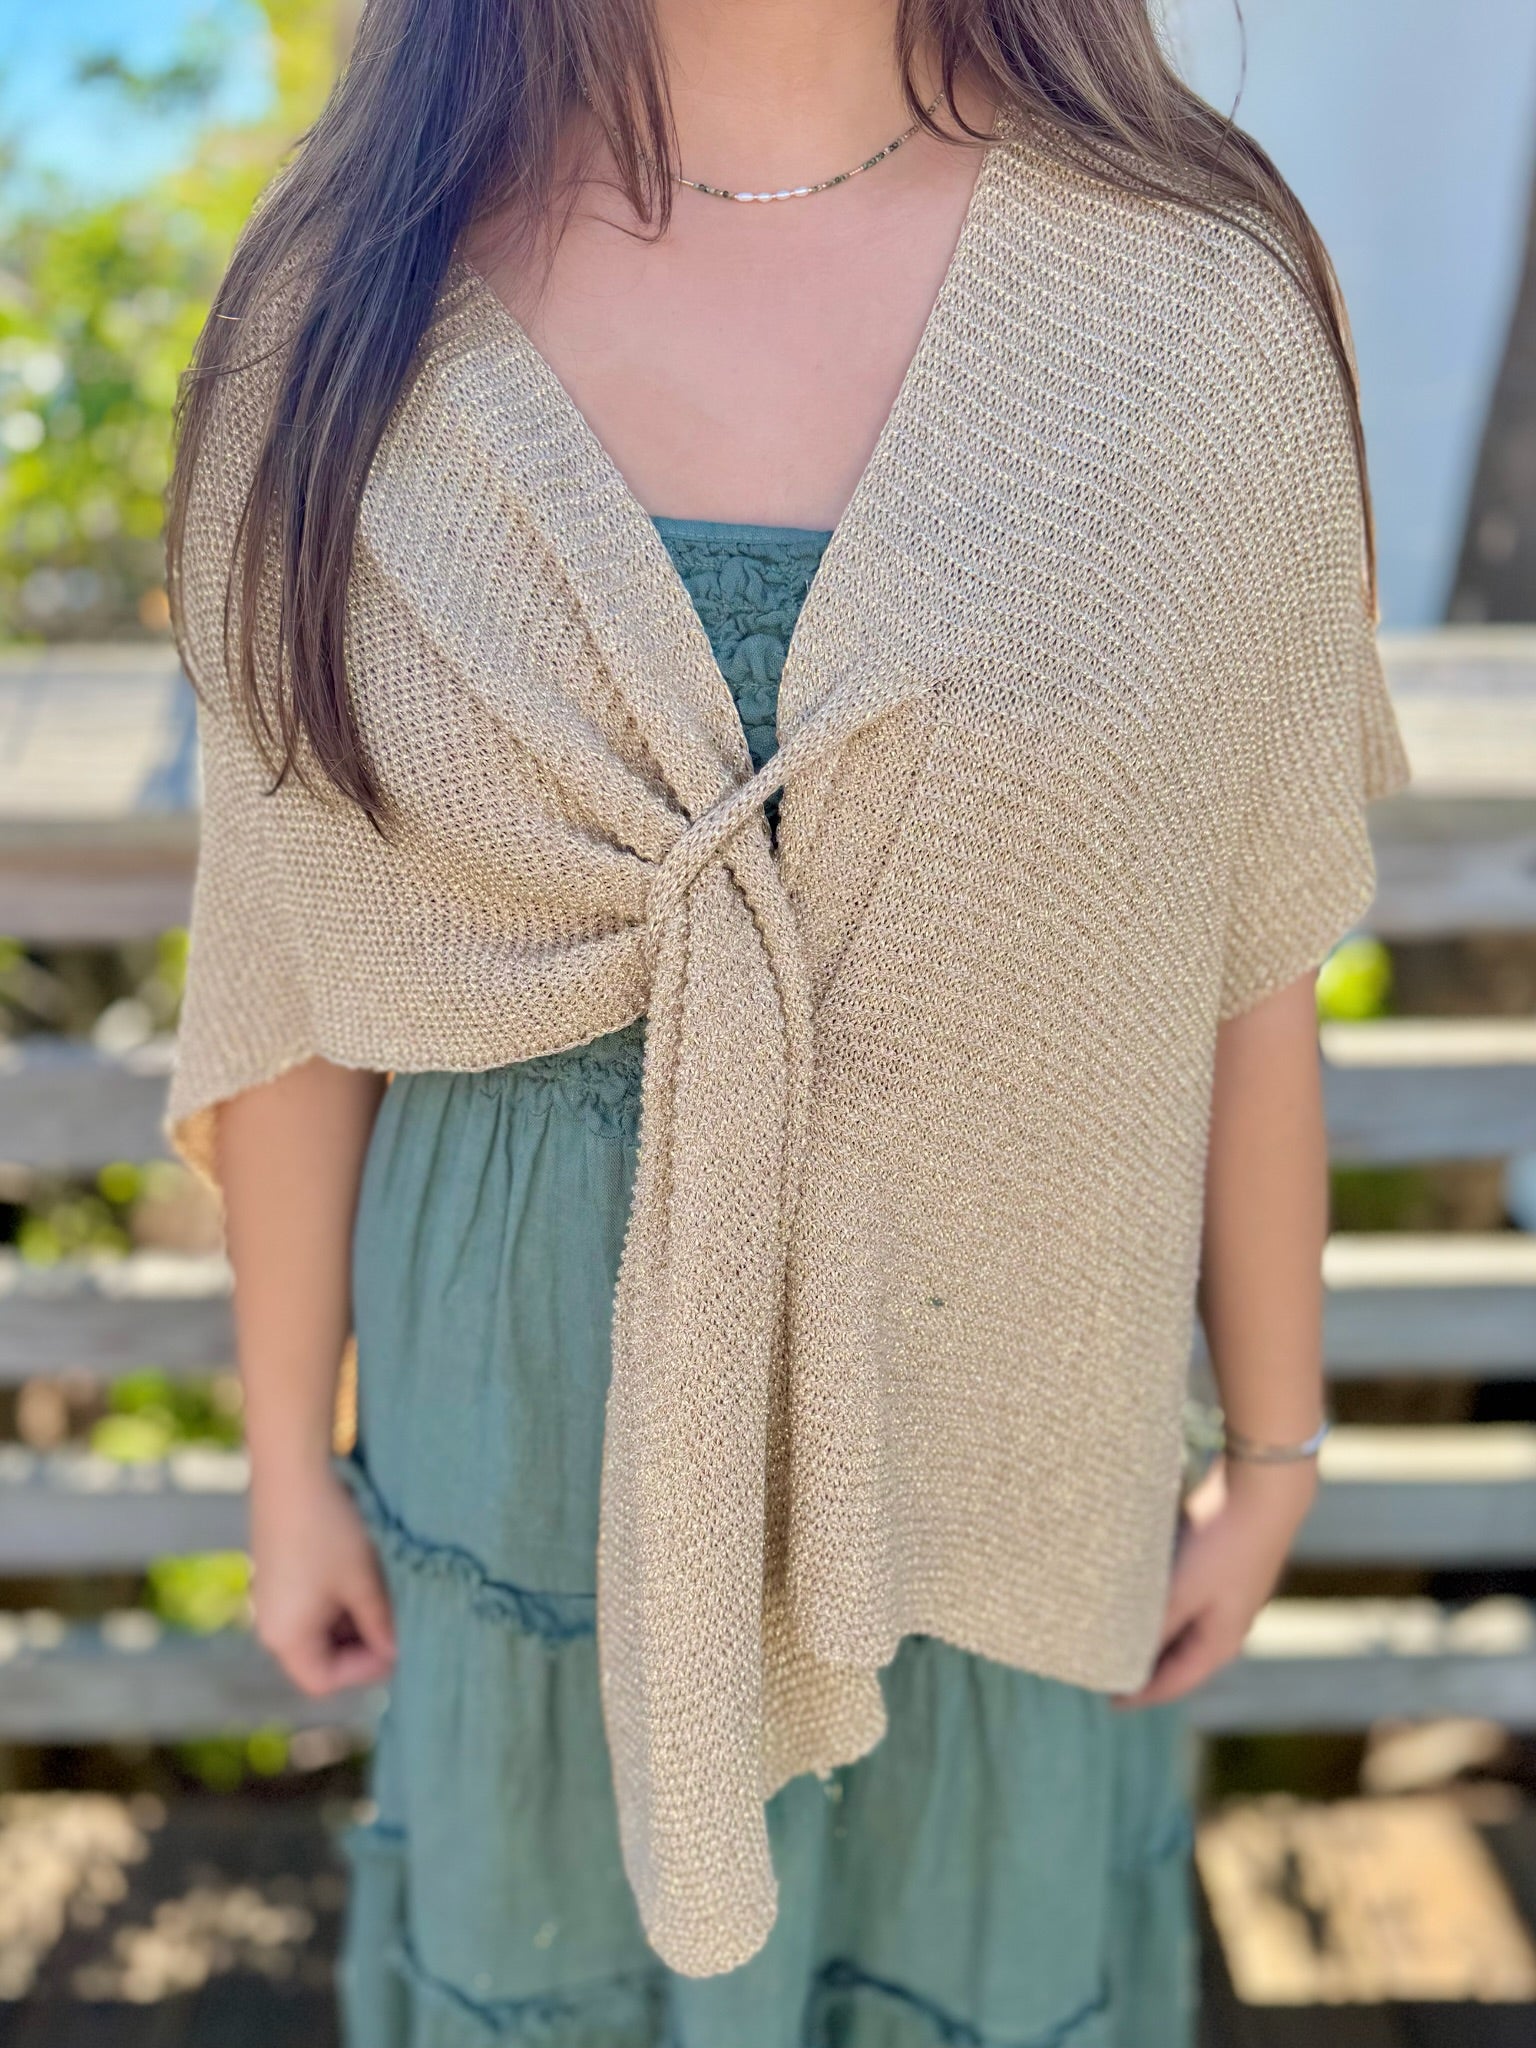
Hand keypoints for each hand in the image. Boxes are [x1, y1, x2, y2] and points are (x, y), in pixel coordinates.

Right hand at [249, 1459, 395, 1695]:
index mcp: (284, 1637)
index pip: (324, 1679)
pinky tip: (367, 1572)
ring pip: (321, 1627)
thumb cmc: (329, 1530)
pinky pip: (313, 1602)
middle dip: (363, 1642)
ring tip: (387, 1592)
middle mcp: (271, 1622)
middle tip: (400, 1619)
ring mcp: (273, 1596)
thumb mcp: (364, 1581)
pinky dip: (342, 1596)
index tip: (399, 1644)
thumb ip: (382, 1624)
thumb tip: (397, 1652)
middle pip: (322, 1656)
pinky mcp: (280, 1572)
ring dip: (356, 1616)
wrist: (294, 1469)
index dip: (364, 1669)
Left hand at [1109, 1454, 1317, 1710]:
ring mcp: (1230, 1595)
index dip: (1141, 1694)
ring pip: (1184, 1625)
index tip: (1111, 1702)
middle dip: (1146, 1665)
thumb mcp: (1180, 1590)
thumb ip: (1153, 1626)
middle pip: (1180, 1658)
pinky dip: (1164, 1603)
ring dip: (1154, 1631)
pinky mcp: (1226, 1566)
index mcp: (1219, 1642)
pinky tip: (1144, 1590)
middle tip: (1108, 1667)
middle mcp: (1228, 1625)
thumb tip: (1123, 1655)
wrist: (1264, 1490)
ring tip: (1119, 1631)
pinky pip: (1188, 1597)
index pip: (1174, 1682)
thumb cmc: (1222, 1544)